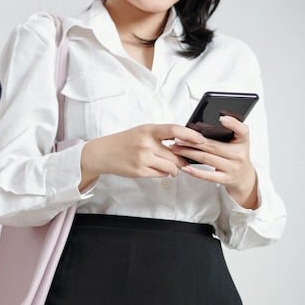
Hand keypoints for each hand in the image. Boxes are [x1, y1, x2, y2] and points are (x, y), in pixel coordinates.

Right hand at [79, 123, 205, 189]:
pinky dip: (163, 173)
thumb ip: (161, 136)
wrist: (103, 153)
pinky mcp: (139, 171)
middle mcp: (145, 143)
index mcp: (148, 130)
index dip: (190, 135)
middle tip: (185, 160)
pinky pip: (161, 174)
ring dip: (175, 169)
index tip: (201, 140)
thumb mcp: (142, 132)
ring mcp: (142, 158)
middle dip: (182, 160)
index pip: (174, 130)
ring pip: (170, 167)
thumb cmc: (125, 141)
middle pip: (175, 154)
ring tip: (173, 168)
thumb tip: (185, 143)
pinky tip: (158, 170)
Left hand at [172, 115, 258, 208]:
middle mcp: (239, 154)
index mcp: (243, 141)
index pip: (242, 130)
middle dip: (192, 142)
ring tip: (176, 149)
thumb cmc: (235, 155)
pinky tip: (184, 167)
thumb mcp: (236, 142)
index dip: (233, 124)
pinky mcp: (225, 179)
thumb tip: (198, 127)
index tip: (222, 118)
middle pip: (213, 146)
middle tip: (178, 138)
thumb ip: (225, 133)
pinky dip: (195, 172)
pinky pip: (208, 176)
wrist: (243, 176)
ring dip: (188, 153)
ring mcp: (233, 168)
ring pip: (207, 159)